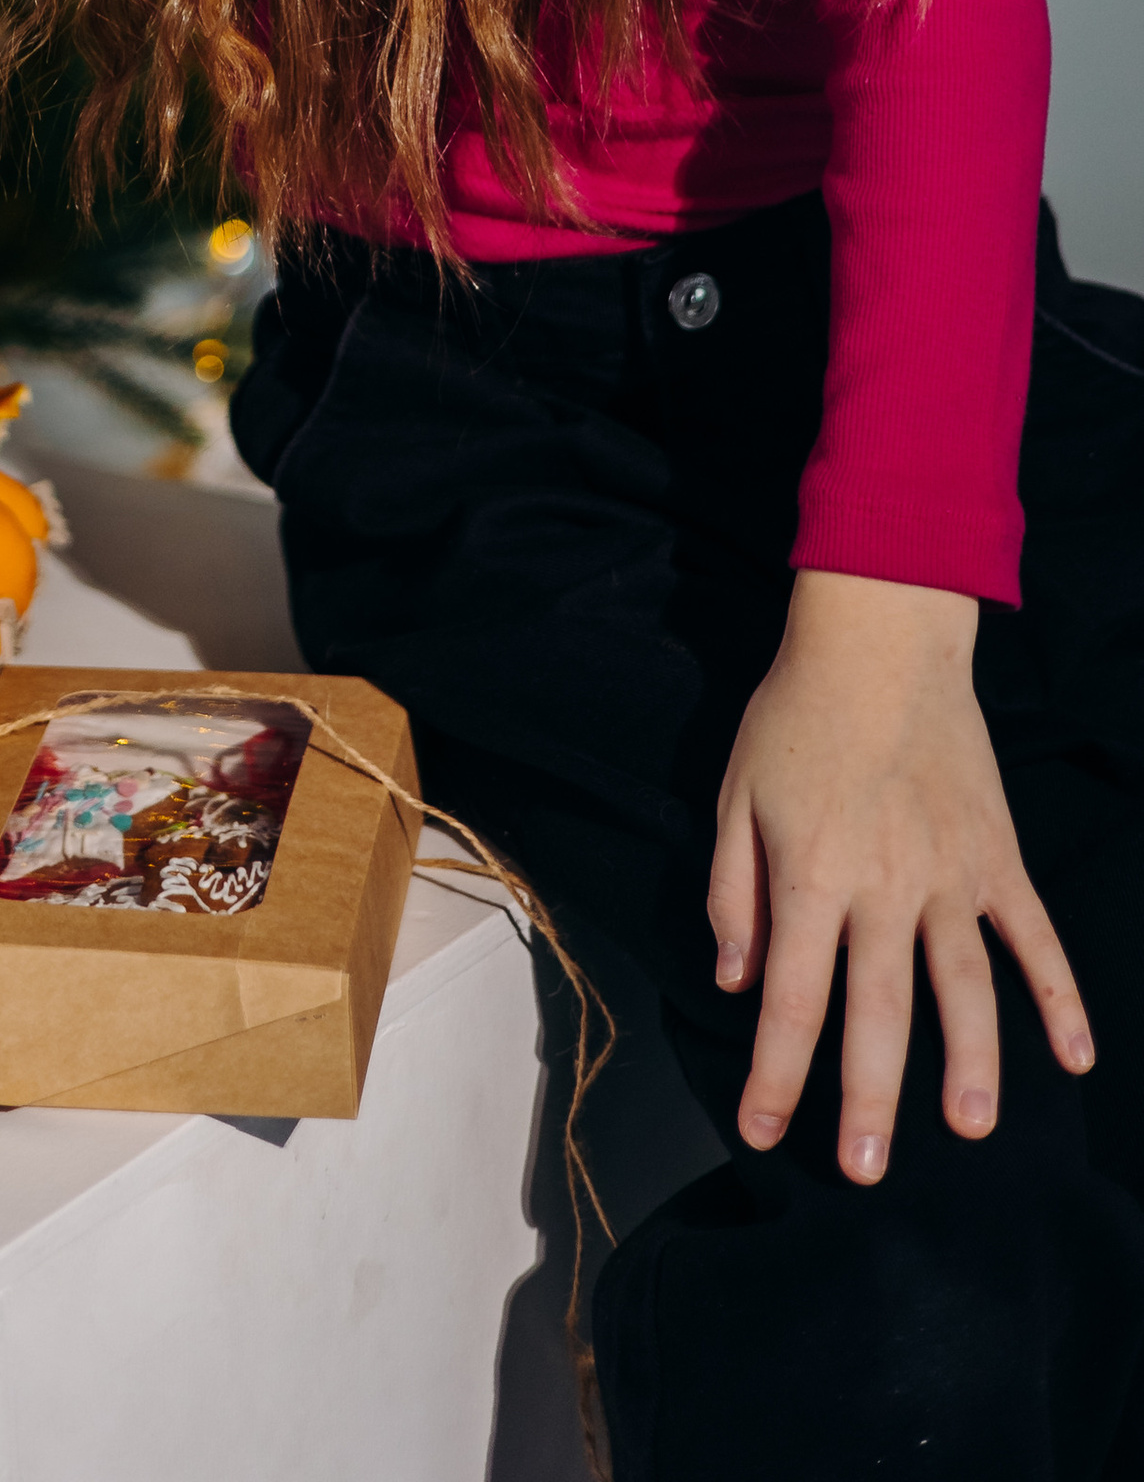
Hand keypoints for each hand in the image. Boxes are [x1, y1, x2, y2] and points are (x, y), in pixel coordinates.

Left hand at [709, 566, 1094, 1180]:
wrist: (880, 638)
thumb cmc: (796, 714)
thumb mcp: (735, 793)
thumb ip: (733, 890)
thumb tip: (733, 978)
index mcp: (810, 873)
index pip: (787, 994)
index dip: (773, 1070)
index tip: (759, 1130)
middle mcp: (883, 885)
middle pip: (876, 1009)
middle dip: (867, 1095)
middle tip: (863, 1170)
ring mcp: (949, 874)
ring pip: (963, 985)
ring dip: (969, 1060)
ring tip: (969, 1127)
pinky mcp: (997, 856)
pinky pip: (1033, 937)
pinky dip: (1058, 996)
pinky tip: (1075, 1057)